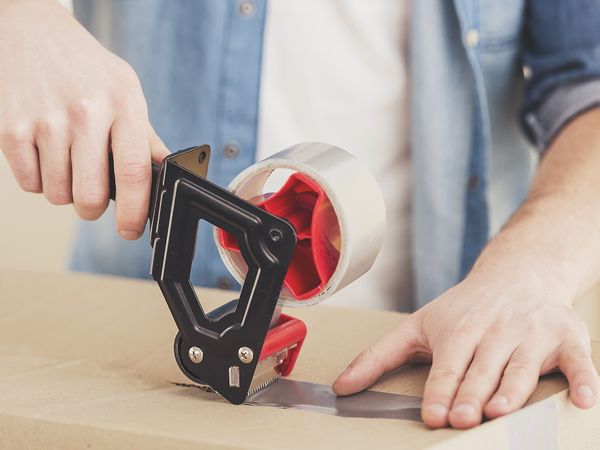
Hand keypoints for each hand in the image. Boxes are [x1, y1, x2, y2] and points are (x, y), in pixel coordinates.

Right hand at [0, 0, 168, 238]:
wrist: (34, 32)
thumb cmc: (87, 69)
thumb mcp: (127, 93)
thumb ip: (146, 138)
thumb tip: (167, 174)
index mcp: (123, 105)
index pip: (134, 173)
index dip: (134, 211)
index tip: (130, 230)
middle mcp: (85, 113)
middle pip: (89, 196)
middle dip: (93, 209)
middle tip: (94, 197)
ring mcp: (45, 121)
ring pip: (57, 194)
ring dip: (65, 190)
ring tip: (69, 161)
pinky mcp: (11, 127)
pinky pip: (29, 184)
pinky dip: (39, 179)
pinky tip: (46, 153)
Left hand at [333, 265, 597, 428]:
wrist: (514, 275)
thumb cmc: (461, 309)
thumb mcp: (417, 326)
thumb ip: (378, 357)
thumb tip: (340, 387)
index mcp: (457, 331)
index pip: (446, 367)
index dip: (440, 391)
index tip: (432, 414)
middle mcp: (494, 332)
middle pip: (481, 371)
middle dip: (472, 395)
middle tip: (463, 420)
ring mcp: (530, 335)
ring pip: (522, 368)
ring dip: (513, 389)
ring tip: (500, 411)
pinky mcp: (565, 338)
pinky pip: (577, 361)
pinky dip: (584, 379)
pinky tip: (583, 401)